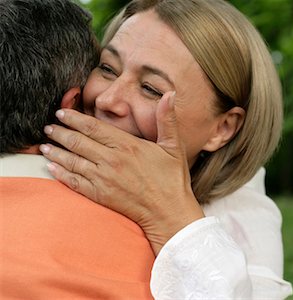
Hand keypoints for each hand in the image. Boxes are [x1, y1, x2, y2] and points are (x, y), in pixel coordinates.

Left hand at [40, 91, 203, 254]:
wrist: (168, 212)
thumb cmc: (172, 179)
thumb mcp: (173, 146)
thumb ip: (167, 119)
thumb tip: (170, 93)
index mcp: (127, 145)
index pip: (93, 127)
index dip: (74, 118)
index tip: (61, 113)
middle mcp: (111, 160)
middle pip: (77, 142)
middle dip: (60, 132)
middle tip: (48, 127)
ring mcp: (103, 179)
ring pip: (72, 161)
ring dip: (55, 152)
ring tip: (44, 145)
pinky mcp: (100, 195)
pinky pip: (74, 182)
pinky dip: (61, 174)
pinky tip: (52, 169)